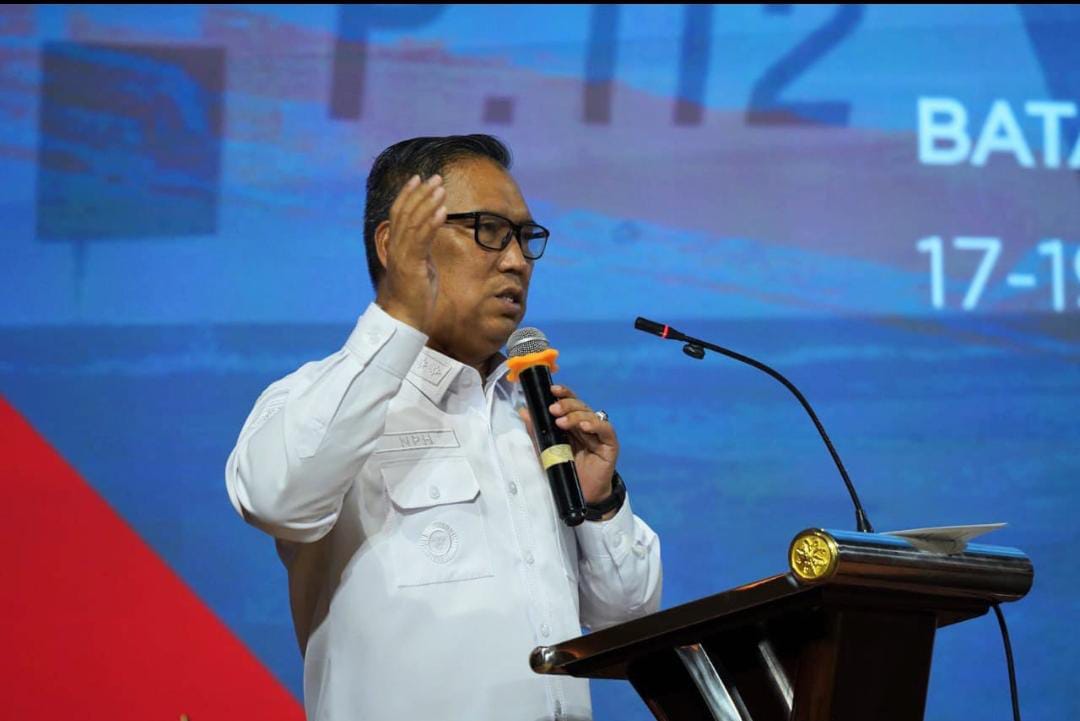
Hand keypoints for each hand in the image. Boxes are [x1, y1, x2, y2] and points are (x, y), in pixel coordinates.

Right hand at [375, 174, 446, 333]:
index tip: (419, 178)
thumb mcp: (420, 268)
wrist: (404, 319)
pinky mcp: (411, 265)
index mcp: (397, 246)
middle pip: (405, 212)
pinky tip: (443, 211)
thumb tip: (430, 238)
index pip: (399, 213)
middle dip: (420, 193)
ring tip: (441, 188)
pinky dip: (432, 222)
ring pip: (413, 222)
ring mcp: (402, 255)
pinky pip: (422, 239)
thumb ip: (422, 250)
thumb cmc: (414, 296)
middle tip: (435, 177)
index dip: (408, 194)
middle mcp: (396, 247)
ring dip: (428, 203)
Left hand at [518, 384, 617, 505]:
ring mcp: (599, 433)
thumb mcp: (545, 449)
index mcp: (573, 422)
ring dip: (575, 415)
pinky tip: (584, 426)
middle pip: (580, 406)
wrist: (581, 494)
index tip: (551, 390)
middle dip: (566, 404)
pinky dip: (595, 424)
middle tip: (553, 410)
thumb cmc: (565, 470)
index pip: (570, 402)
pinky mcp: (610, 444)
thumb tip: (523, 411)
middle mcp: (587, 424)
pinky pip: (605, 429)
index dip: (563, 393)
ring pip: (590, 415)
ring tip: (561, 422)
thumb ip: (536, 431)